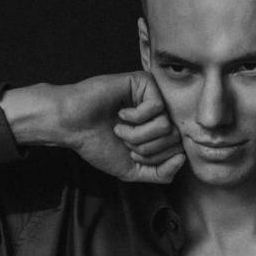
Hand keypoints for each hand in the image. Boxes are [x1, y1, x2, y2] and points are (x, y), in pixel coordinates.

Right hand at [0, 73, 185, 183]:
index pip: (177, 152)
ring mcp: (153, 97)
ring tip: (119, 127)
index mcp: (159, 133)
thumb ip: (161, 173)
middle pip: (174, 139)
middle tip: (123, 139)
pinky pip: (157, 107)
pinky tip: (121, 113)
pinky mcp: (145, 82)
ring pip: (165, 126)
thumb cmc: (98, 145)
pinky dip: (135, 117)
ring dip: (137, 134)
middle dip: (145, 148)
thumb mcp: (133, 170)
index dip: (152, 159)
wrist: (73, 126)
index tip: (130, 153)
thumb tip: (182, 159)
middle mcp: (160, 114)